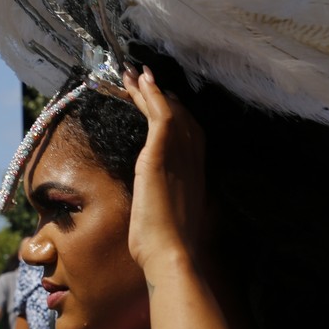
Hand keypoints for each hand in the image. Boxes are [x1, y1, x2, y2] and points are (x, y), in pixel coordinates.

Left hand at [122, 66, 207, 274]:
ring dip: (151, 90)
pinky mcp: (160, 156)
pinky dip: (152, 96)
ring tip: (134, 73)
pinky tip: (142, 81)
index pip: (190, 136)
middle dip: (162, 96)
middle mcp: (192, 161)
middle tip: (144, 77)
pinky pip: (160, 116)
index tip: (162, 101)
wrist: (172, 255)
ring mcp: (179, 157)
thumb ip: (168, 206)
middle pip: (183, 117)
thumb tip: (159, 208)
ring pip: (169, 111)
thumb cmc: (167, 249)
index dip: (177, 114)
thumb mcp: (170, 222)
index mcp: (195, 176)